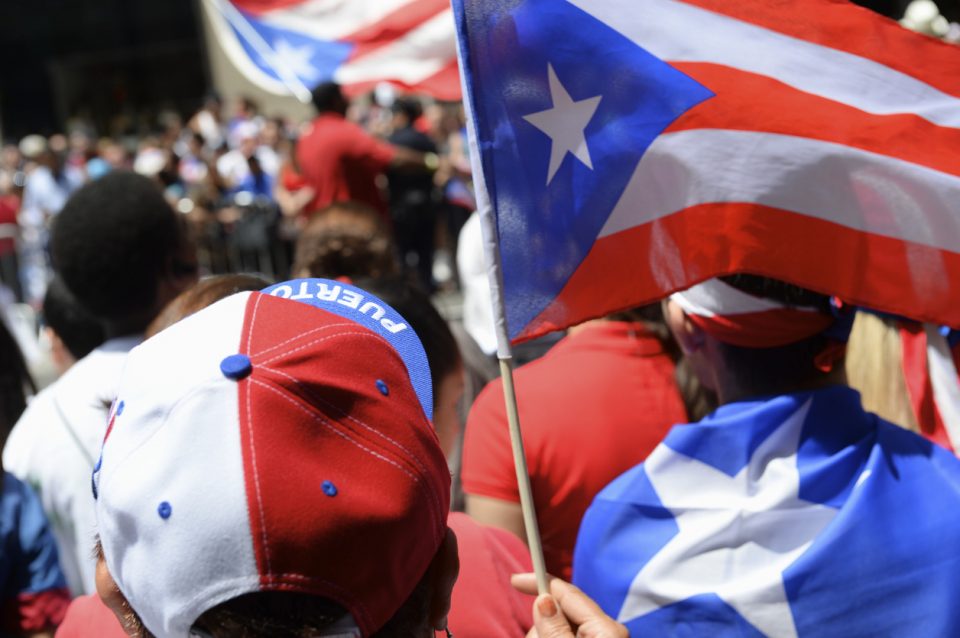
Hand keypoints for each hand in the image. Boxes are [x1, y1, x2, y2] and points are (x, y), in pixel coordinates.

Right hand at [512, 573, 627, 637]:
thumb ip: (555, 629)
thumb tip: (544, 599)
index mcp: (606, 628)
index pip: (568, 593)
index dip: (541, 582)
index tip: (516, 580)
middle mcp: (606, 631)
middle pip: (560, 611)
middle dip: (541, 624)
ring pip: (558, 627)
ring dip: (545, 637)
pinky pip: (564, 636)